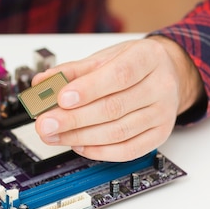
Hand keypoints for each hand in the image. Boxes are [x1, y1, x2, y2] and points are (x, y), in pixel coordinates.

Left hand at [32, 36, 204, 161]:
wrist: (166, 73)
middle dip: (74, 119)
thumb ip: (72, 70)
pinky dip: (99, 151)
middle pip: (114, 108)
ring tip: (54, 135)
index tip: (61, 98)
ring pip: (118, 132)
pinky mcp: (160, 135)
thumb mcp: (105, 57)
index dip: (89, 89)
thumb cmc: (133, 64)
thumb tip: (42, 82)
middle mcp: (160, 86)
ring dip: (80, 137)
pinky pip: (128, 151)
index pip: (119, 75)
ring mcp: (163, 114)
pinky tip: (78, 145)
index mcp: (147, 58)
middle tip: (46, 123)